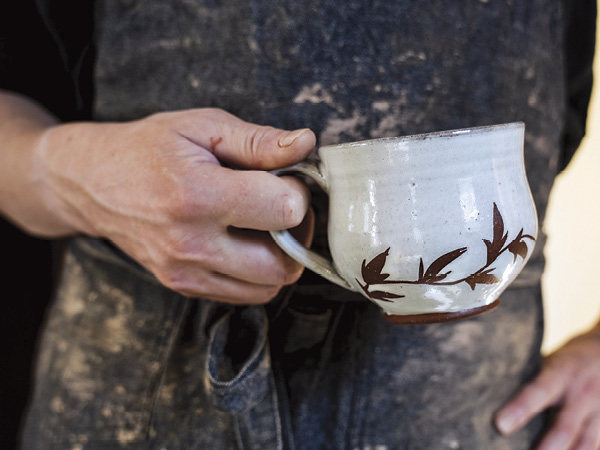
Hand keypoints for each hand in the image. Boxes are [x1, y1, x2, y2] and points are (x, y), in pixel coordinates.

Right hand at [37, 108, 315, 303]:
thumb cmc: (146, 149)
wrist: (91, 184)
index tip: (283, 179)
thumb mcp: (201, 127)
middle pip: (283, 263)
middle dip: (298, 233)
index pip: (285, 211)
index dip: (297, 192)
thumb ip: (258, 140)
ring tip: (263, 225)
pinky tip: (244, 242)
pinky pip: (244, 295)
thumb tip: (307, 145)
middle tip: (281, 206)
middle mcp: (192, 243)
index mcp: (198, 195)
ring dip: (281, 257)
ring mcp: (186, 272)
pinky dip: (257, 274)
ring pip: (269, 287)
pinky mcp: (183, 286)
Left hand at [495, 326, 599, 448]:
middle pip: (563, 428)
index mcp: (560, 373)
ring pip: (585, 444)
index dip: (520, 409)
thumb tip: (492, 393)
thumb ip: (532, 379)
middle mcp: (581, 395)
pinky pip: (595, 445)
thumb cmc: (567, 360)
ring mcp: (599, 412)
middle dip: (546, 447)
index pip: (538, 391)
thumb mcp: (550, 361)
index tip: (500, 425)